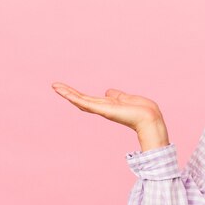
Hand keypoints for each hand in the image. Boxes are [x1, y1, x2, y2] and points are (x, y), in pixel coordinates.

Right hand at [51, 82, 167, 139]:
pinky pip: (85, 102)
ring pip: (80, 100)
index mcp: (108, 105)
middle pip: (81, 100)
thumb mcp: (126, 98)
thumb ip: (116, 95)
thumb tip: (108, 91)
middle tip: (54, 86)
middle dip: (68, 93)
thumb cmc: (142, 110)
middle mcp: (102, 108)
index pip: (89, 99)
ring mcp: (101, 109)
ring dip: (67, 93)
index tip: (67, 89)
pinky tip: (64, 92)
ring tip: (55, 86)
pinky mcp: (102, 109)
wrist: (149, 118)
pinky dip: (74, 97)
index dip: (78, 94)